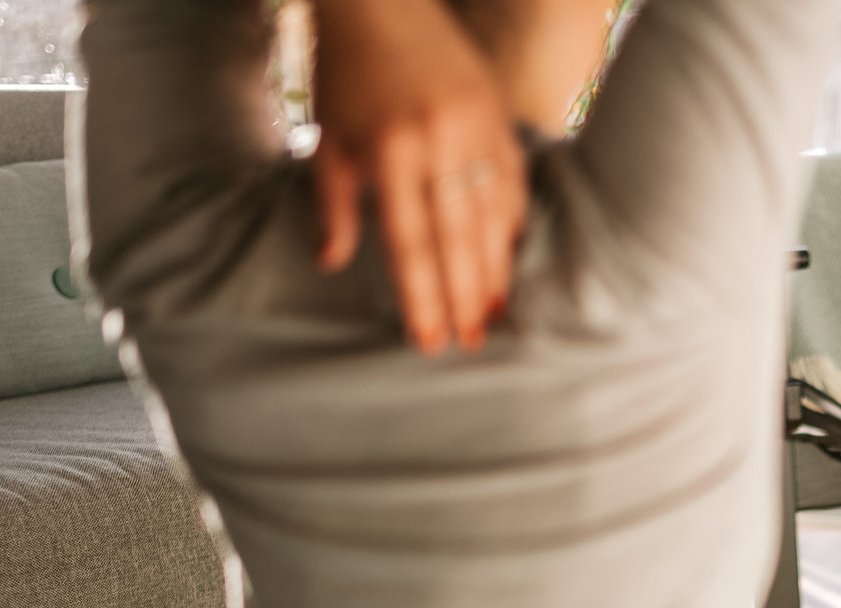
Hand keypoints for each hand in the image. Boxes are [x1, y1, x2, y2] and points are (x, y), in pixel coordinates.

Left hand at [311, 0, 528, 352]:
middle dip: (466, 295)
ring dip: (496, 267)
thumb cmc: (344, 73)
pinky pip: (512, 179)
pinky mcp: (497, 114)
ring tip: (497, 313)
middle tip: (473, 342)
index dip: (423, 296)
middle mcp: (438, 141)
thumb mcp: (327, 140)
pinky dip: (513, 221)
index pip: (411, 242)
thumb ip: (334, 205)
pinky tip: (511, 256)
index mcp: (390, 151)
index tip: (432, 340)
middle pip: (458, 237)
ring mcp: (475, 126)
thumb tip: (332, 263)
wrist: (383, 1)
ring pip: (493, 213)